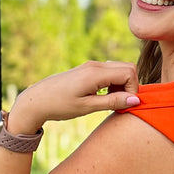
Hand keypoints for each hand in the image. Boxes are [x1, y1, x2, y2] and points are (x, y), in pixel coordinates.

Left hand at [7, 62, 140, 133]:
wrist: (36, 100)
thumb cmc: (59, 105)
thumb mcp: (87, 107)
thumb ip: (112, 102)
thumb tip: (136, 100)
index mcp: (95, 73)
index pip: (129, 73)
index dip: (132, 90)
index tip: (124, 105)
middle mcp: (95, 65)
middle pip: (128, 67)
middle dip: (130, 85)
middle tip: (119, 103)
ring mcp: (91, 66)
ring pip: (119, 69)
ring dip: (122, 85)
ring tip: (110, 102)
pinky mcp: (88, 70)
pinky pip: (110, 72)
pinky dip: (113, 84)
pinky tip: (103, 97)